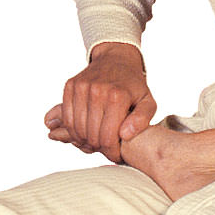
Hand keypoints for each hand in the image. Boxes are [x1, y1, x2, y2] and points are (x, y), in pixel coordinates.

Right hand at [42, 42, 155, 162]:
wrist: (116, 59)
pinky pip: (67, 118)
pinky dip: (73, 130)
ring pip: (77, 129)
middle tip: (106, 149)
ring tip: (96, 142)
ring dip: (85, 141)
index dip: (112, 153)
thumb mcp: (147, 101)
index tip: (116, 155)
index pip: (109, 138)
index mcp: (117, 96)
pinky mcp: (71, 86)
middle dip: (99, 148)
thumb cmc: (133, 85)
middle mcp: (97, 91)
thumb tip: (125, 134)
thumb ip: (142, 119)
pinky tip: (85, 132)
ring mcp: (82, 88)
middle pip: (92, 135)